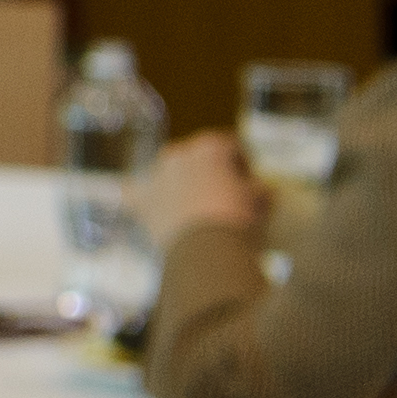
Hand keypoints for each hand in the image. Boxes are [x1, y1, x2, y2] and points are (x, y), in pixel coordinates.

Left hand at [149, 131, 264, 244]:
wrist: (205, 250)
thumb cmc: (238, 221)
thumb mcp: (259, 202)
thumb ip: (259, 189)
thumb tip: (264, 189)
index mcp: (211, 148)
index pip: (229, 148)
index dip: (242, 165)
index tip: (249, 181)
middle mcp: (178, 153)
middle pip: (197, 160)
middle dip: (210, 174)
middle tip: (224, 198)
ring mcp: (155, 174)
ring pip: (168, 174)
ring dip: (179, 185)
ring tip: (194, 209)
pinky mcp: (139, 200)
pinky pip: (132, 194)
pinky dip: (138, 198)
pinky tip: (141, 204)